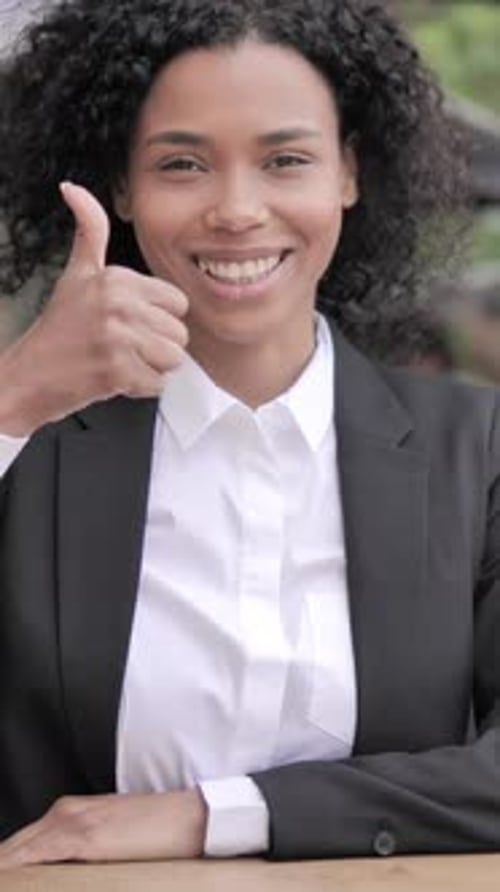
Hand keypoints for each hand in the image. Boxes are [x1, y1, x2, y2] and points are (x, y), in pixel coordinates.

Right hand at [0, 183, 188, 435]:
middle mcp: (118, 303)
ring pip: (173, 359)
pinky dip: (141, 388)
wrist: (29, 376)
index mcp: (116, 278)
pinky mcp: (117, 370)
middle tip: (120, 347)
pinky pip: (159, 384)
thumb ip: (88, 232)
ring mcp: (117, 337)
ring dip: (151, 368)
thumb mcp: (76, 274)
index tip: (125, 324)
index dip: (157, 319)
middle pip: (179, 334)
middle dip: (155, 347)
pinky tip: (114, 378)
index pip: (178, 303)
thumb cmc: (60, 330)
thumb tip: (72, 187)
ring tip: (119, 361)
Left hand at [0, 790, 206, 868]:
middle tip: (3, 887)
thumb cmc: (157, 831)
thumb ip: (81, 850)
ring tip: (5, 886)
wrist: (190, 817)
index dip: (7, 868)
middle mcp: (64, 812)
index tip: (7, 883)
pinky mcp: (84, 837)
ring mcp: (72, 822)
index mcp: (69, 812)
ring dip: (8, 872)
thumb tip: (60, 873)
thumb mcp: (110, 838)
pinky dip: (16, 872)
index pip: (18, 847)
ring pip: (16, 854)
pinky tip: (12, 883)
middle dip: (5, 871)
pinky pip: (32, 857)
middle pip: (11, 850)